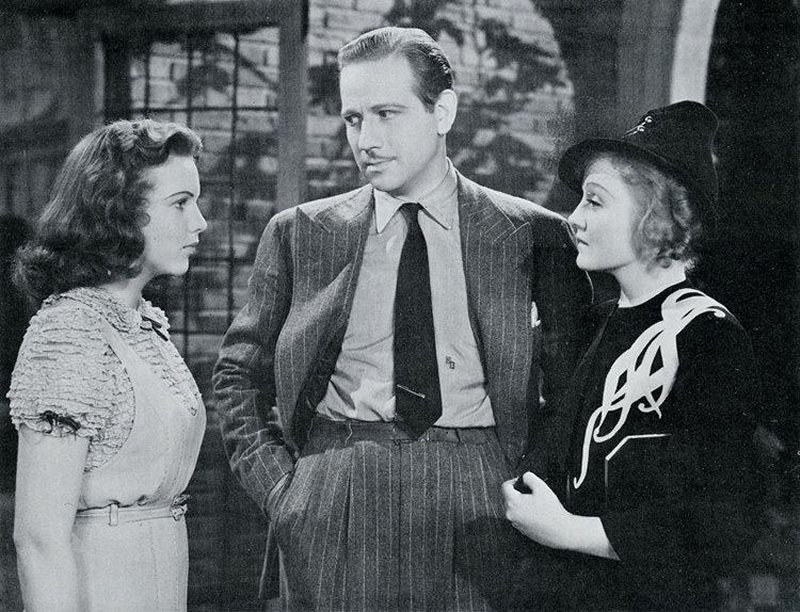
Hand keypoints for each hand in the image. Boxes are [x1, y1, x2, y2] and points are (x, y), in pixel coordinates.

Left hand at [502, 472, 618, 559]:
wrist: (561, 531)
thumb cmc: (552, 512)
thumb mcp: (541, 487)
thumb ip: (529, 477)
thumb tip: (524, 478)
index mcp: (513, 503)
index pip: (505, 486)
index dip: (514, 481)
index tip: (522, 481)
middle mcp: (511, 515)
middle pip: (509, 497)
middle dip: (519, 493)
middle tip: (533, 493)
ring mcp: (516, 524)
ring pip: (515, 508)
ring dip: (523, 503)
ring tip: (537, 505)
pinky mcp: (522, 530)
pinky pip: (520, 517)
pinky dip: (526, 513)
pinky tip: (538, 514)